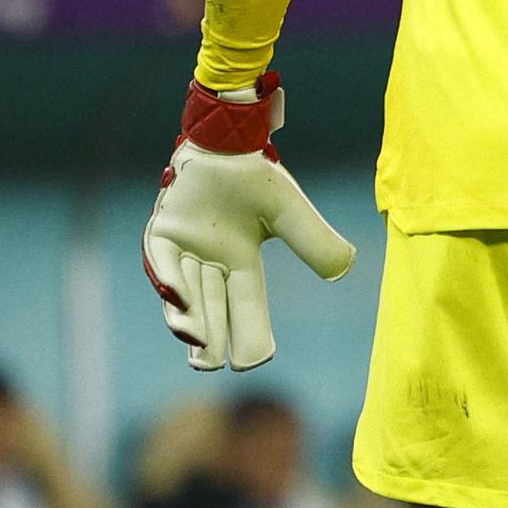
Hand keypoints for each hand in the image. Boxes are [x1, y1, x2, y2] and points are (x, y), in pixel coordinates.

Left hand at [142, 73, 354, 370]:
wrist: (226, 142)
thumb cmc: (255, 176)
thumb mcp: (289, 212)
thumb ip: (313, 240)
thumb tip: (345, 269)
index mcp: (242, 264)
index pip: (248, 307)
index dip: (251, 334)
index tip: (255, 361)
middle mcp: (211, 265)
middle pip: (213, 310)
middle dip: (213, 339)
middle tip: (215, 364)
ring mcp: (184, 252)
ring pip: (187, 294)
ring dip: (190, 318)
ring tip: (196, 342)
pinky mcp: (162, 235)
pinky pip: (162, 263)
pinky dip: (169, 280)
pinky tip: (176, 298)